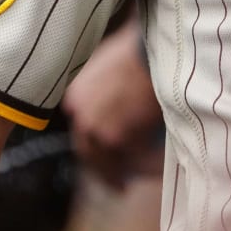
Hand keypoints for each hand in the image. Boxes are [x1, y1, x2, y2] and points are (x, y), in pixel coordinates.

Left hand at [61, 15, 163, 188]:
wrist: (153, 48)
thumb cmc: (138, 46)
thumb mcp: (110, 59)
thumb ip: (101, 81)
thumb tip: (113, 88)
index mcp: (74, 97)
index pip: (81, 130)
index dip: (95, 143)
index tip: (107, 152)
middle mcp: (80, 117)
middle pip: (89, 152)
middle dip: (103, 169)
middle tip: (117, 183)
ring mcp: (97, 130)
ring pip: (109, 161)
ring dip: (120, 174)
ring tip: (133, 184)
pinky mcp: (118, 138)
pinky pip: (134, 158)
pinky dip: (146, 166)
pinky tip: (155, 170)